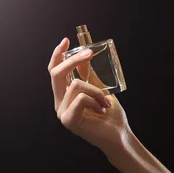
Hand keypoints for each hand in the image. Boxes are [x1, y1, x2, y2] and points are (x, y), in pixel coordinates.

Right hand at [48, 37, 130, 152]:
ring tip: (105, 102)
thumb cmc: (109, 113)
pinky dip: (96, 100)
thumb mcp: (100, 88)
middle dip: (72, 60)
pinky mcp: (67, 120)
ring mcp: (62, 111)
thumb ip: (90, 75)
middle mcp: (60, 102)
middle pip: (56, 74)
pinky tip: (101, 110)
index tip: (66, 40)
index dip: (58, 55)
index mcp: (65, 94)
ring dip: (97, 91)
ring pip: (76, 85)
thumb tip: (85, 56)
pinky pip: (80, 98)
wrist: (118, 133)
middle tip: (89, 53)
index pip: (55, 71)